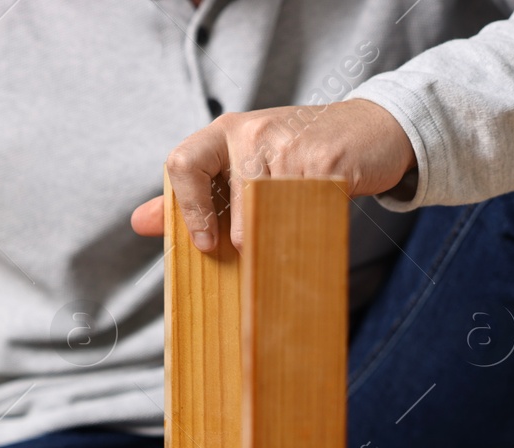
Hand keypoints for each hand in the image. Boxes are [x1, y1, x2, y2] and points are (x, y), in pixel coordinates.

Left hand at [130, 98, 415, 251]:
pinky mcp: (325, 160)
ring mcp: (289, 144)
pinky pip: (303, 208)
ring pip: (266, 207)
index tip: (203, 242)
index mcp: (226, 131)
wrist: (373, 128)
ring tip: (286, 238)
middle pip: (231, 194)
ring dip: (274, 235)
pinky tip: (312, 224)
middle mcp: (252, 131)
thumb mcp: (244, 166)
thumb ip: (194, 195)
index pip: (183, 163)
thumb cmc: (301, 155)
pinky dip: (303, 229)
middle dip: (243, 233)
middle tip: (254, 252)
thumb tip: (140, 222)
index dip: (188, 209)